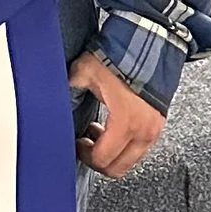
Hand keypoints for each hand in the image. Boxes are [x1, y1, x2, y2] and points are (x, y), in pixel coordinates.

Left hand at [67, 52, 163, 179]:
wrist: (150, 42)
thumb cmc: (120, 56)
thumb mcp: (84, 72)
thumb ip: (68, 89)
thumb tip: (52, 98)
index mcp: (125, 122)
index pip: (103, 160)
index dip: (84, 156)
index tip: (76, 144)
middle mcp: (144, 131)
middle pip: (118, 169)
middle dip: (98, 161)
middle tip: (85, 145)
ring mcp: (154, 129)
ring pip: (130, 161)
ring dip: (112, 153)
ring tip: (98, 133)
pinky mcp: (158, 123)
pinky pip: (139, 148)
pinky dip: (124, 145)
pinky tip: (112, 126)